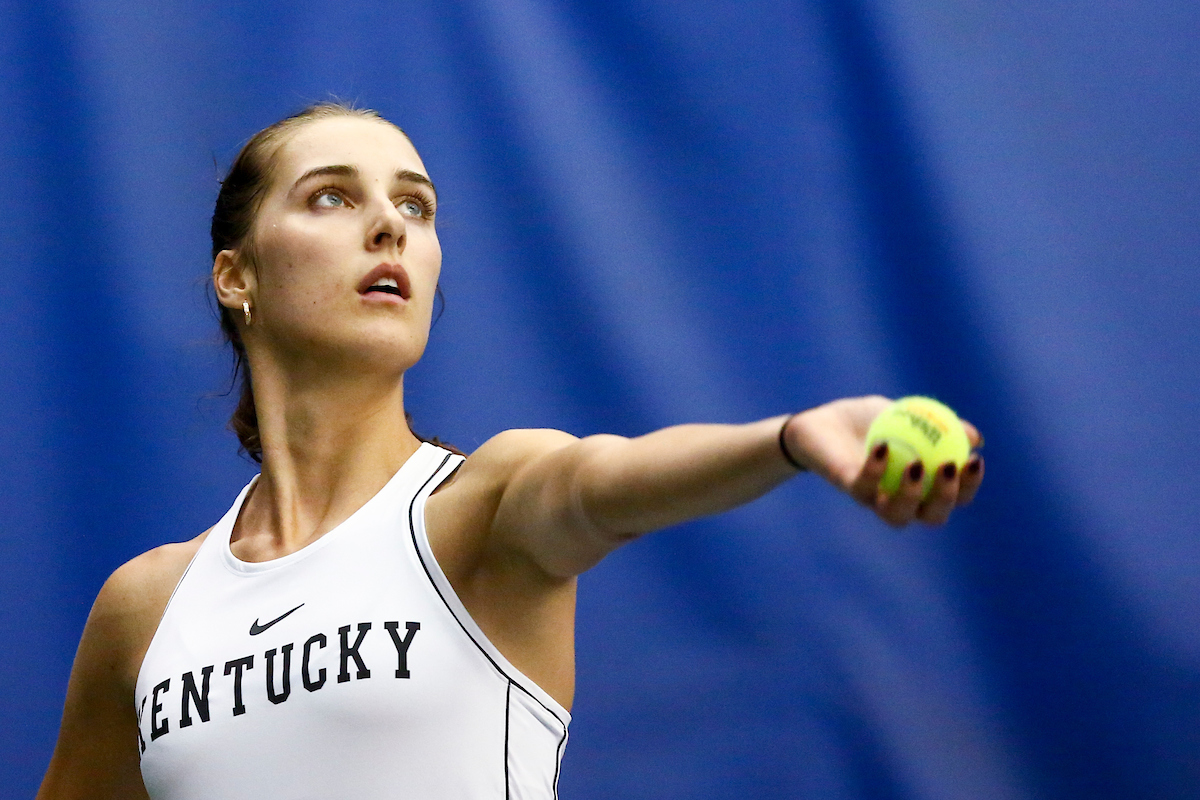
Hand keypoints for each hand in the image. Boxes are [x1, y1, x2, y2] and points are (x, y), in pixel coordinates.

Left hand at [783, 395, 983, 526]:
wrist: (824, 420)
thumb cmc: (870, 421)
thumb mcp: (908, 415)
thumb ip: (938, 425)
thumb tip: (976, 438)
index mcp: (921, 486)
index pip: (954, 497)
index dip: (968, 486)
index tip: (974, 459)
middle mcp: (899, 500)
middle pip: (932, 516)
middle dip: (946, 498)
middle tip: (949, 466)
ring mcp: (872, 498)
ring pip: (896, 516)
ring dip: (911, 494)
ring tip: (916, 463)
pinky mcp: (846, 487)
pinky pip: (862, 488)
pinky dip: (875, 470)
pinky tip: (883, 447)